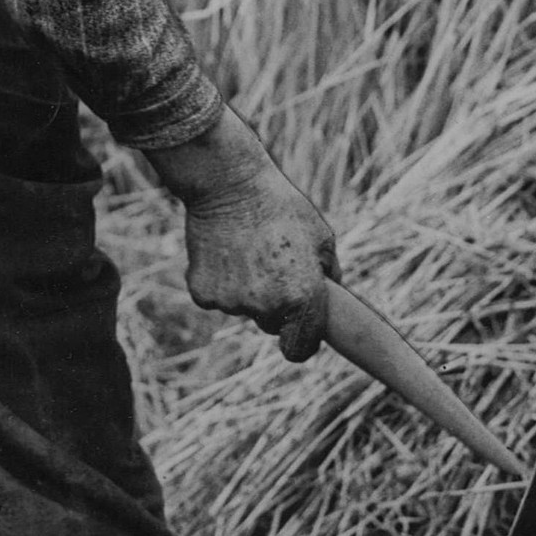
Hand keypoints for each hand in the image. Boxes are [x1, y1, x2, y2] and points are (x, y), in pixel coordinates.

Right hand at [146, 107, 337, 361]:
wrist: (230, 185)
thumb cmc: (282, 207)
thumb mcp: (321, 238)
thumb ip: (330, 275)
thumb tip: (332, 297)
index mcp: (303, 298)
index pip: (300, 350)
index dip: (300, 341)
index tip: (298, 332)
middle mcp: (267, 307)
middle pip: (269, 325)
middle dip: (272, 305)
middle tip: (270, 268)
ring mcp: (232, 303)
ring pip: (242, 309)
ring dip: (245, 290)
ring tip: (246, 250)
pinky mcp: (203, 294)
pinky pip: (216, 298)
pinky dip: (220, 282)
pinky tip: (224, 252)